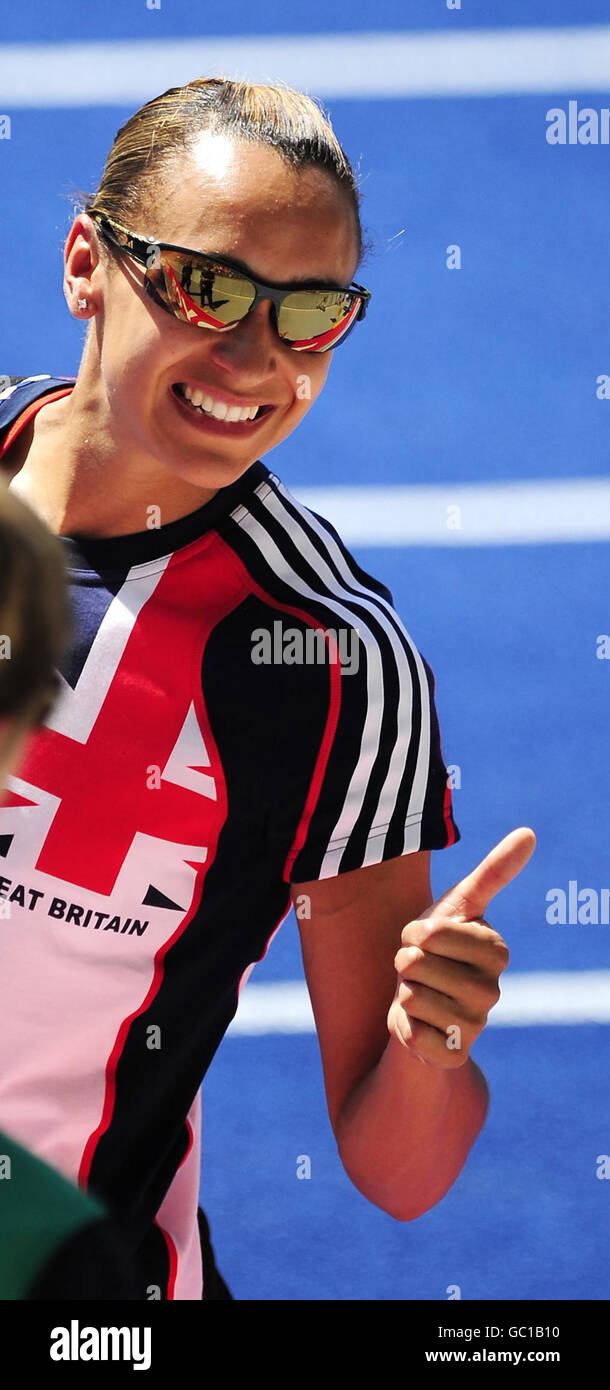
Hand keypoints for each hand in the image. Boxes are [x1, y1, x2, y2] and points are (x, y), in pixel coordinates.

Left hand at [387, 827, 535, 1067]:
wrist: (422, 1005)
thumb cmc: (438, 948)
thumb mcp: (460, 905)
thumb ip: (494, 870)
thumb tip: (529, 833)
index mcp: (496, 950)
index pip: (431, 933)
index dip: (414, 933)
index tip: (424, 939)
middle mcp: (493, 990)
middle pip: (416, 964)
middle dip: (405, 962)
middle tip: (420, 969)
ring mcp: (475, 1026)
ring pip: (410, 996)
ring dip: (403, 992)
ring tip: (419, 992)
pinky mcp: (452, 1055)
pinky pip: (409, 1031)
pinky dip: (403, 1025)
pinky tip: (418, 1024)